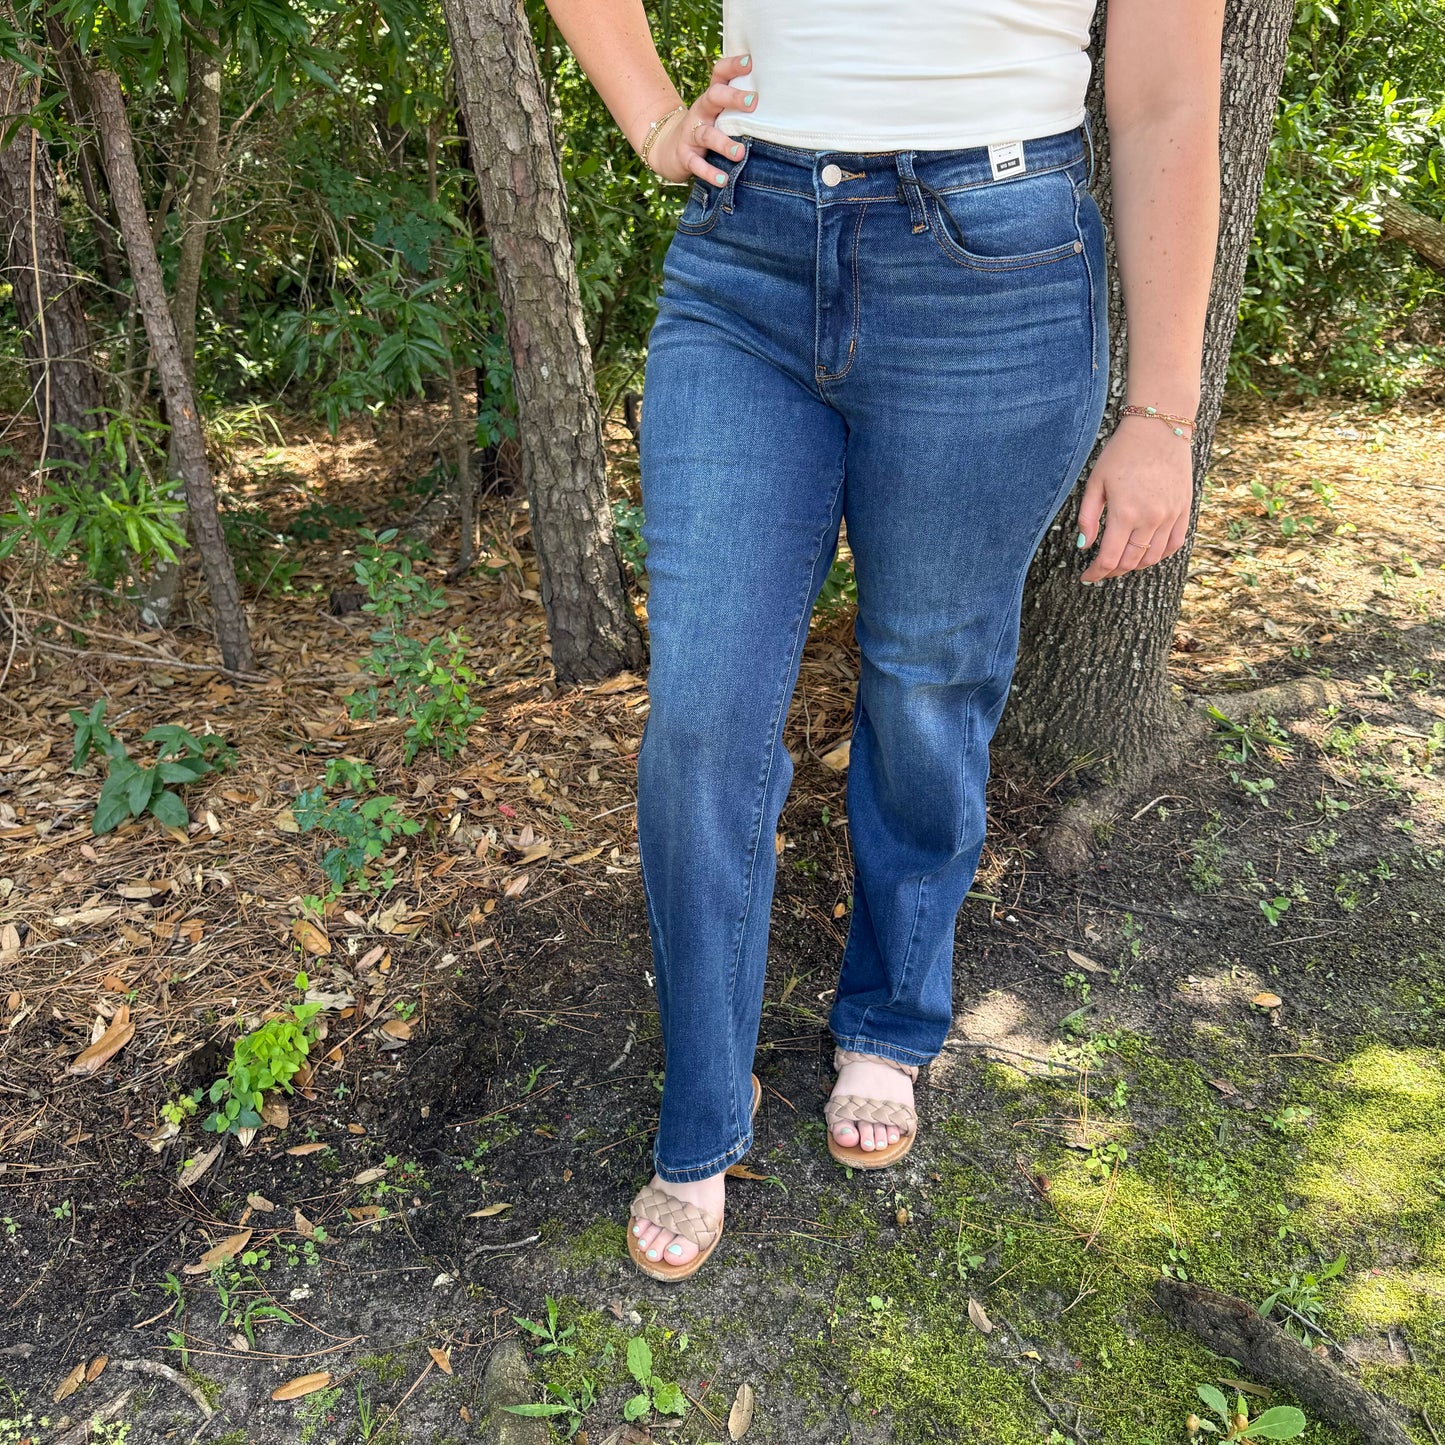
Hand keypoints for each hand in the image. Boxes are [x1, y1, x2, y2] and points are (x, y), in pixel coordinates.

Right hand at [647, 53, 756, 185]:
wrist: (670, 149)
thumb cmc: (707, 129)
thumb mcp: (720, 113)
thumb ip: (741, 108)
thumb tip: (780, 103)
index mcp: (712, 98)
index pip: (719, 74)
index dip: (732, 66)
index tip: (750, 62)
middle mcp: (701, 111)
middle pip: (713, 97)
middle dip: (733, 98)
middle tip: (753, 102)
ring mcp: (691, 134)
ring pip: (706, 135)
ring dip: (723, 143)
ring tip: (740, 153)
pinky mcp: (685, 156)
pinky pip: (696, 164)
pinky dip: (710, 173)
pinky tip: (723, 180)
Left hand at [1076, 416, 1193, 581]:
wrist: (1159, 429)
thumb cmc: (1122, 453)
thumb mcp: (1095, 483)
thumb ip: (1088, 518)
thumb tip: (1084, 547)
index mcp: (1124, 513)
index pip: (1109, 559)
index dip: (1095, 573)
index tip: (1086, 576)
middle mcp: (1150, 519)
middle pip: (1129, 562)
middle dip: (1111, 571)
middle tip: (1100, 570)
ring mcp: (1170, 516)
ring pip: (1152, 558)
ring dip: (1134, 565)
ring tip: (1120, 561)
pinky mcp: (1184, 510)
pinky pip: (1174, 544)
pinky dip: (1159, 555)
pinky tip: (1146, 552)